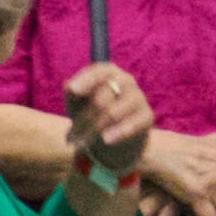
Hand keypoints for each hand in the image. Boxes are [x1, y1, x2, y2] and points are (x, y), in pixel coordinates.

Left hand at [63, 61, 158, 187]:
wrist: (112, 138)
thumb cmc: (90, 114)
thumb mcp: (77, 104)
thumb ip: (72, 94)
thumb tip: (69, 85)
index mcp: (109, 73)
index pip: (100, 71)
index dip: (86, 79)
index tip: (73, 90)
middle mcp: (126, 81)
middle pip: (101, 97)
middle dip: (83, 120)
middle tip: (70, 137)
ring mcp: (138, 97)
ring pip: (113, 112)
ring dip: (93, 131)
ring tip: (81, 143)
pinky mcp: (146, 116)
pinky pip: (133, 123)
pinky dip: (118, 132)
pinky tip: (106, 140)